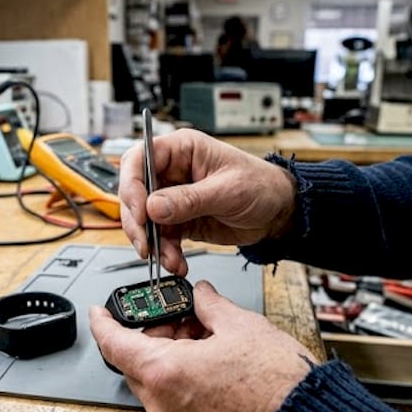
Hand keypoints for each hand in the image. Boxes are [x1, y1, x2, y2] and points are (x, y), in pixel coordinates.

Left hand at [89, 281, 313, 411]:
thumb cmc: (277, 384)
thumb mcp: (241, 325)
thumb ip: (211, 305)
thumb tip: (202, 295)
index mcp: (164, 372)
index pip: (114, 344)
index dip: (103, 323)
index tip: (100, 312)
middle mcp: (162, 404)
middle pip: (136, 363)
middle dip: (152, 336)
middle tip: (181, 317)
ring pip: (155, 383)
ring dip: (169, 358)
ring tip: (205, 338)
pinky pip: (172, 402)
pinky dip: (181, 379)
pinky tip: (210, 363)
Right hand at [118, 128, 296, 275]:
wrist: (278, 213)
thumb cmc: (261, 186)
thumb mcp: (227, 190)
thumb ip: (189, 199)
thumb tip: (154, 207)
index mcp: (182, 150)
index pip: (140, 158)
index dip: (132, 184)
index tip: (139, 210)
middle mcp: (173, 172)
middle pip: (136, 193)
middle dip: (137, 221)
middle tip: (146, 243)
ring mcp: (174, 198)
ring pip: (146, 220)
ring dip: (153, 244)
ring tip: (169, 259)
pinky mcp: (179, 221)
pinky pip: (161, 238)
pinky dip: (165, 253)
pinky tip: (176, 262)